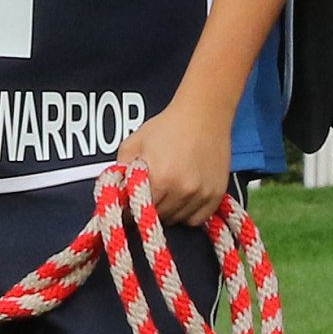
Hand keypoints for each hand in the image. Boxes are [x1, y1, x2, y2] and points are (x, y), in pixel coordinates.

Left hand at [119, 101, 234, 228]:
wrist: (203, 114)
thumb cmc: (166, 126)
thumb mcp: (134, 143)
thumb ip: (120, 170)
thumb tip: (116, 194)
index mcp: (160, 178)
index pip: (137, 212)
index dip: (129, 209)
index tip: (129, 203)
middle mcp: (183, 190)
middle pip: (159, 217)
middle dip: (149, 209)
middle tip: (150, 194)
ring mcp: (202, 194)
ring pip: (178, 220)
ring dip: (169, 211)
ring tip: (167, 192)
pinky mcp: (216, 195)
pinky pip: (198, 219)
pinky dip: (188, 214)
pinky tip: (183, 198)